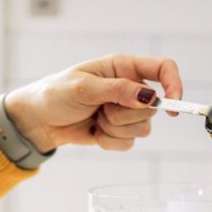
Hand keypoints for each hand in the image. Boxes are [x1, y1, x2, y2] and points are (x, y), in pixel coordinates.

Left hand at [4, 55, 182, 152]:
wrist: (37, 120)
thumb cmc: (55, 95)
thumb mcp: (84, 87)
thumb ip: (118, 91)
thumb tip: (150, 96)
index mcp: (123, 67)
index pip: (163, 69)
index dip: (174, 85)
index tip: (172, 106)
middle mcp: (128, 88)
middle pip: (152, 107)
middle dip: (126, 115)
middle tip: (101, 110)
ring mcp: (123, 111)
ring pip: (142, 129)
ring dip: (116, 130)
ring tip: (95, 120)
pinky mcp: (116, 132)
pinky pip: (128, 144)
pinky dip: (109, 142)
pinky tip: (93, 132)